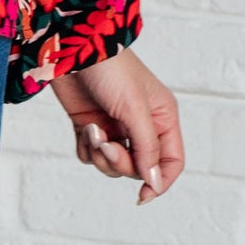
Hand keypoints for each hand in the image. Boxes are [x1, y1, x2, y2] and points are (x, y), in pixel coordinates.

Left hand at [52, 44, 182, 203]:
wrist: (73, 48)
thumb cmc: (111, 70)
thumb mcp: (135, 109)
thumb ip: (146, 147)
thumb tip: (153, 182)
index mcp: (163, 119)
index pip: (171, 162)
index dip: (160, 181)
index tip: (143, 195)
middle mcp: (142, 126)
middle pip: (138, 168)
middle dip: (120, 161)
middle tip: (106, 142)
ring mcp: (115, 127)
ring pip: (112, 165)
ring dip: (100, 154)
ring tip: (92, 130)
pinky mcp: (91, 127)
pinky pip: (90, 156)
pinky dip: (85, 148)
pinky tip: (83, 126)